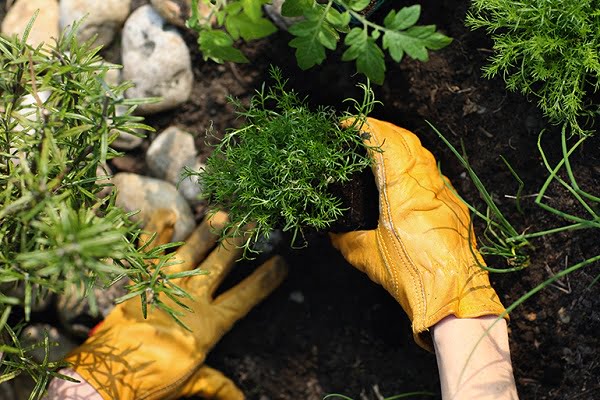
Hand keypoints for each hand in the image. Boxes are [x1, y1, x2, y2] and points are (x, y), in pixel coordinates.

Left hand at [64, 209, 287, 399]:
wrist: (112, 375)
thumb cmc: (155, 378)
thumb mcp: (192, 381)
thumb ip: (218, 385)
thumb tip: (242, 399)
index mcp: (209, 323)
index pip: (245, 297)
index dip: (265, 280)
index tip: (282, 262)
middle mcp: (191, 298)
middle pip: (220, 264)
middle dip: (239, 241)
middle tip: (253, 220)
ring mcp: (165, 285)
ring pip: (191, 251)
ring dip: (208, 231)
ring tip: (223, 212)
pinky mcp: (142, 280)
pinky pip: (149, 250)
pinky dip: (157, 231)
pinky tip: (169, 213)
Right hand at [330, 118, 505, 349]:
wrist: (455, 298)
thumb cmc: (413, 278)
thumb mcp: (368, 258)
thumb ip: (346, 239)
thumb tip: (333, 231)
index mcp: (402, 194)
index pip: (386, 144)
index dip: (366, 128)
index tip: (348, 124)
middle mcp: (427, 186)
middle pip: (407, 140)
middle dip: (382, 128)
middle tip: (361, 130)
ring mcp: (445, 194)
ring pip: (423, 153)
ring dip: (400, 143)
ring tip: (380, 146)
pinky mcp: (454, 205)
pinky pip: (433, 172)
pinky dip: (415, 162)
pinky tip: (403, 173)